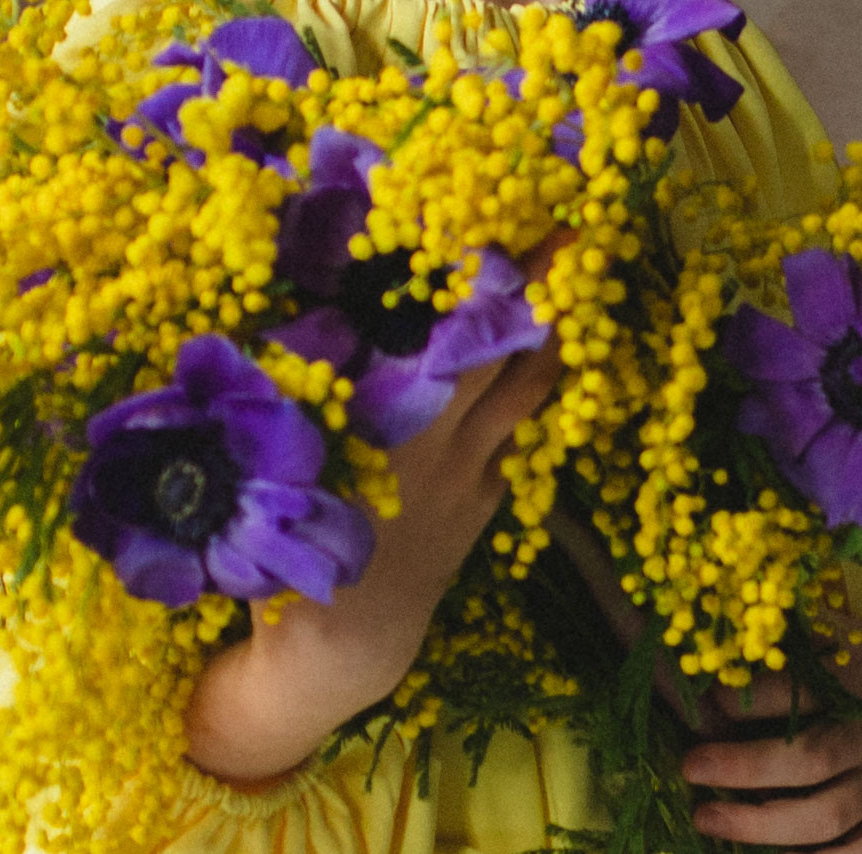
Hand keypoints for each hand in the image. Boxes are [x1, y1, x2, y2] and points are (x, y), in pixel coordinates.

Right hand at [186, 241, 565, 781]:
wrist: (343, 640)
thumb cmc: (293, 536)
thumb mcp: (285, 449)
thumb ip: (295, 375)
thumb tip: (285, 296)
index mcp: (387, 411)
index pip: (443, 324)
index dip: (475, 272)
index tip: (492, 220)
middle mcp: (440, 433)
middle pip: (502, 343)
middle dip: (535, 285)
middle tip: (566, 227)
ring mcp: (473, 467)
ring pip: (529, 387)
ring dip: (552, 331)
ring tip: (577, 274)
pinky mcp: (488, 497)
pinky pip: (523, 432)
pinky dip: (535, 391)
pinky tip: (551, 353)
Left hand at [682, 653, 861, 852]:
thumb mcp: (832, 646)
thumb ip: (782, 657)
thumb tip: (711, 678)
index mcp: (857, 684)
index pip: (798, 692)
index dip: (747, 700)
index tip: (701, 701)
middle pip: (810, 758)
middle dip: (744, 767)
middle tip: (690, 767)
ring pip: (826, 816)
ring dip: (762, 825)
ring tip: (708, 819)